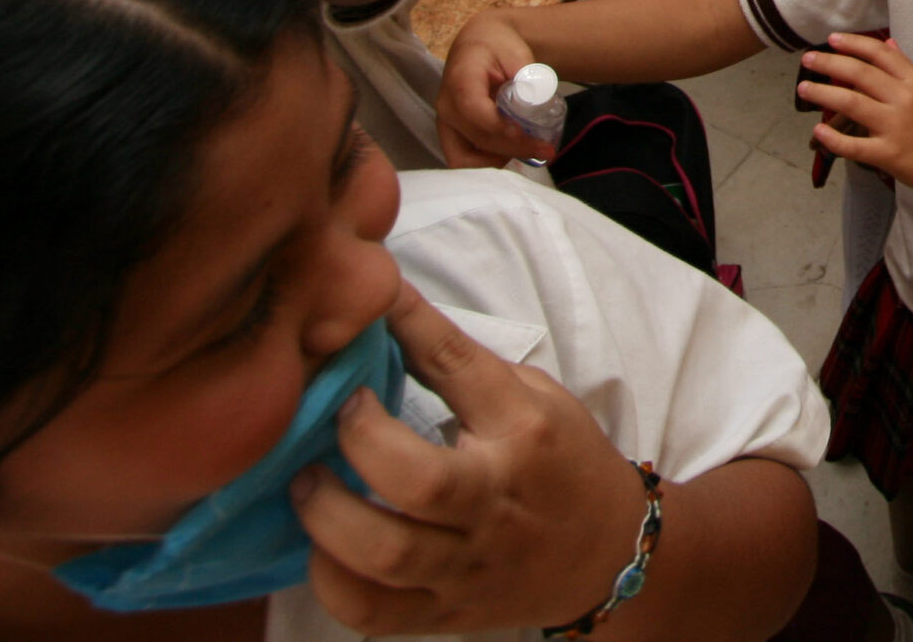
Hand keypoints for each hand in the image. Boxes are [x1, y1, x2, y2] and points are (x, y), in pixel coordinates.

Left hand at [294, 284, 653, 633]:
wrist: (606, 553)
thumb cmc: (560, 460)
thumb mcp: (533, 397)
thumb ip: (461, 367)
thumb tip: (382, 317)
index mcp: (523, 431)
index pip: (457, 365)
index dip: (406, 325)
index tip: (370, 303)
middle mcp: (496, 501)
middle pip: (419, 480)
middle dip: (360, 440)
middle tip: (334, 415)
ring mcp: (469, 565)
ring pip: (387, 555)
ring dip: (328, 517)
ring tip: (306, 485)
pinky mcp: (445, 613)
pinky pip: (373, 615)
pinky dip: (332, 584)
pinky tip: (321, 549)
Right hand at [436, 10, 552, 167]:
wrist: (480, 45)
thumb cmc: (500, 47)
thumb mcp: (516, 53)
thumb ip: (525, 76)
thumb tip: (535, 101)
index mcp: (461, 79)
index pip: (473, 109)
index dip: (497, 125)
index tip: (524, 132)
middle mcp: (447, 105)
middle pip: (477, 137)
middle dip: (514, 147)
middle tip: (547, 149)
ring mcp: (446, 123)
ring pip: (467, 157)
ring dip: (501, 158)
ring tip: (532, 150)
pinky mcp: (451, 135)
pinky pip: (464, 160)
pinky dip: (489, 162)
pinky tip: (513, 151)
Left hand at [799, 33, 912, 200]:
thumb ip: (906, 67)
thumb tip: (889, 43)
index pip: (879, 53)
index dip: (853, 43)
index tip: (831, 39)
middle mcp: (904, 99)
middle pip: (859, 73)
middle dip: (829, 63)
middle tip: (808, 60)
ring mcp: (895, 127)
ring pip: (851, 103)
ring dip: (822, 93)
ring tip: (804, 88)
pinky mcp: (888, 155)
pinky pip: (854, 145)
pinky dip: (833, 138)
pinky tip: (818, 131)